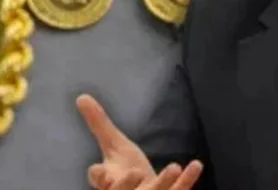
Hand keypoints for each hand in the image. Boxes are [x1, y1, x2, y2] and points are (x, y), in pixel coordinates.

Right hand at [77, 94, 202, 189]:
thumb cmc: (128, 172)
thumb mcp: (114, 145)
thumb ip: (99, 124)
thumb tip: (81, 96)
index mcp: (109, 181)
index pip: (99, 179)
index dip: (99, 176)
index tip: (99, 171)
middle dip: (126, 185)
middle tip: (135, 172)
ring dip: (163, 182)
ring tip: (173, 167)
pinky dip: (187, 180)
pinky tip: (196, 164)